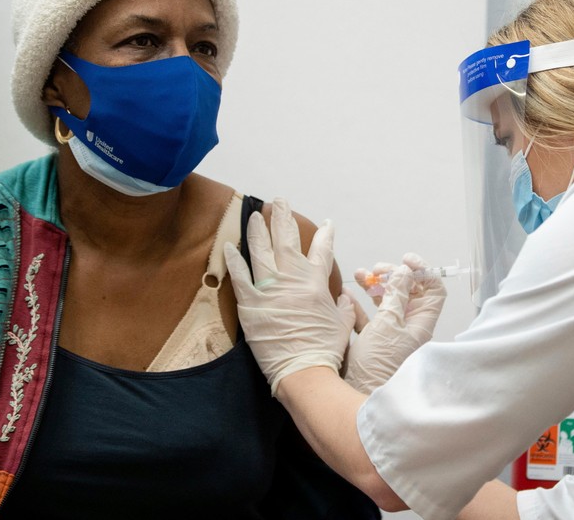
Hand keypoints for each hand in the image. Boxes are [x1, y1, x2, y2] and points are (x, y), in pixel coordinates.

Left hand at [224, 197, 352, 394]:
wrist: (304, 371)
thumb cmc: (325, 350)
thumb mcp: (343, 324)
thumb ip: (343, 307)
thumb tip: (343, 298)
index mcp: (316, 282)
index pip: (322, 249)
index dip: (326, 234)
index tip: (326, 224)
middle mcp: (292, 279)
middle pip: (286, 239)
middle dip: (284, 217)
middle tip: (280, 201)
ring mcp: (269, 289)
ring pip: (261, 250)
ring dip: (258, 229)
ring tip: (255, 215)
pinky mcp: (250, 304)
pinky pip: (239, 276)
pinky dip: (234, 259)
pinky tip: (230, 246)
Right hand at [342, 253, 445, 393]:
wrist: (357, 398)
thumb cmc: (377, 364)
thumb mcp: (387, 324)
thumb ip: (396, 296)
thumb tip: (405, 272)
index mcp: (421, 324)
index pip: (433, 291)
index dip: (423, 272)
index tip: (405, 260)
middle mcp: (409, 329)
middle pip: (408, 293)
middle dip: (393, 277)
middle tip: (377, 269)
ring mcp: (391, 336)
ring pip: (387, 303)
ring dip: (374, 287)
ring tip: (360, 276)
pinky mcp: (373, 343)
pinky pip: (369, 318)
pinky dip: (360, 305)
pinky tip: (347, 296)